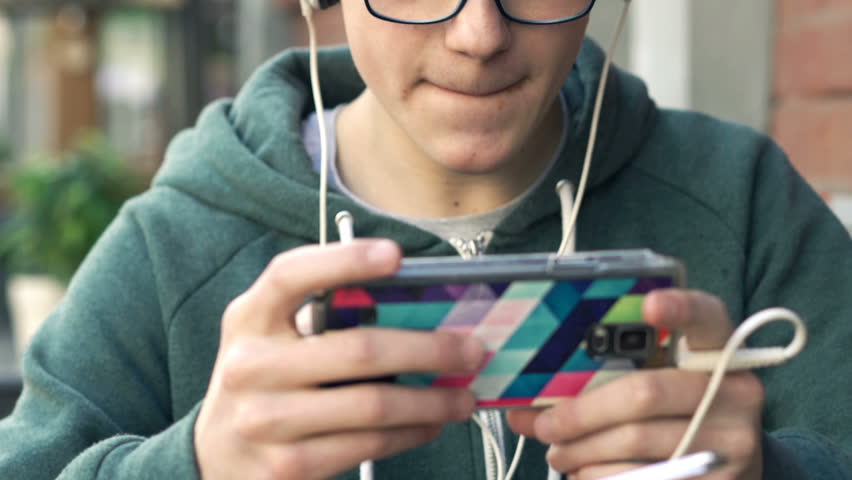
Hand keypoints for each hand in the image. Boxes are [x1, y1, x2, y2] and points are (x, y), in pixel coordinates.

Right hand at [195, 239, 484, 479]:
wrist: (214, 458)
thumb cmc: (263, 382)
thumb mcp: (271, 338)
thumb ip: (319, 318)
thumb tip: (415, 313)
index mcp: (249, 318)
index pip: (291, 275)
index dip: (345, 260)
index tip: (396, 255)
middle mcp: (252, 365)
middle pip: (358, 349)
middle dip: (429, 349)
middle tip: (472, 349)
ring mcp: (266, 420)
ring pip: (373, 404)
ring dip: (432, 400)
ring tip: (465, 395)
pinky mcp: (286, 466)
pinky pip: (367, 445)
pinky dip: (410, 433)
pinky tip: (430, 423)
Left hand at [507, 289, 764, 478]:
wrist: (732, 465)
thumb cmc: (678, 412)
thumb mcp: (660, 381)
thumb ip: (602, 379)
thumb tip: (521, 405)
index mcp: (720, 350)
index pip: (707, 316)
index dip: (680, 307)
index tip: (650, 304)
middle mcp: (737, 392)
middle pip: (644, 392)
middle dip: (581, 412)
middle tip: (545, 424)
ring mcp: (734, 441)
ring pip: (635, 441)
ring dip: (582, 449)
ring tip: (558, 453)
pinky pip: (644, 476)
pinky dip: (601, 475)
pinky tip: (586, 471)